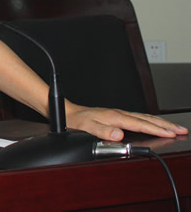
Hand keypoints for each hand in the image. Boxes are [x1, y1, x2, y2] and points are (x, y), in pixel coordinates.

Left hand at [66, 103, 188, 140]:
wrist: (69, 113)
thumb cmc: (77, 121)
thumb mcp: (87, 127)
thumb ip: (102, 131)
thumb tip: (119, 134)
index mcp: (115, 117)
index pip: (140, 124)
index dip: (156, 129)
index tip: (171, 133)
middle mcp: (119, 114)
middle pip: (147, 119)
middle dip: (166, 125)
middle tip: (182, 129)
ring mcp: (119, 114)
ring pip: (145, 117)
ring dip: (161, 122)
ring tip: (175, 127)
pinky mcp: (118, 116)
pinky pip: (139, 118)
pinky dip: (151, 121)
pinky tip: (156, 124)